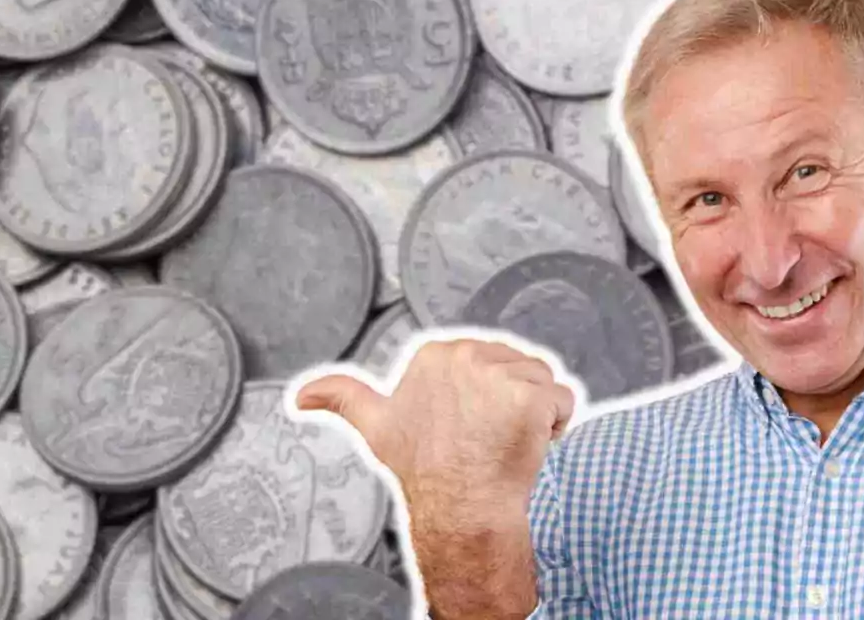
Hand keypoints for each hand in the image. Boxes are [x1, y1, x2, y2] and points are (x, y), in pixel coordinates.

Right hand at [295, 338, 575, 522]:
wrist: (461, 509)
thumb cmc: (425, 470)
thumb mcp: (376, 427)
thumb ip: (341, 397)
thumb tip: (300, 395)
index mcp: (434, 354)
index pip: (486, 361)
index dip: (484, 396)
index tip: (464, 426)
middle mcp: (464, 355)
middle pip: (516, 365)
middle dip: (510, 401)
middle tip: (485, 437)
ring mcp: (497, 375)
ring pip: (541, 381)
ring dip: (535, 413)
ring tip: (505, 440)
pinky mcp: (529, 396)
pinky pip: (562, 401)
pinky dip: (556, 426)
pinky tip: (529, 445)